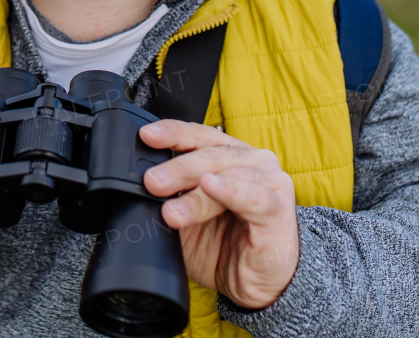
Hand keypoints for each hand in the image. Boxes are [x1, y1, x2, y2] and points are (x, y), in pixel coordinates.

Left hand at [140, 120, 299, 309]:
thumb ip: (169, 199)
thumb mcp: (186, 220)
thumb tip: (140, 189)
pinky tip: (213, 187)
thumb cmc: (223, 245)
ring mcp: (269, 182)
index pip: (197, 136)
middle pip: (209, 155)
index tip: (146, 136)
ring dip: (195, 193)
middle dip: (177, 168)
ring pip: (227, 175)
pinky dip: (231, 190)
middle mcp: (251, 161)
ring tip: (172, 210)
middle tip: (152, 182)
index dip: (172, 133)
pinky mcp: (278, 209)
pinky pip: (253, 197)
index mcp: (227, 156)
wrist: (252, 285)